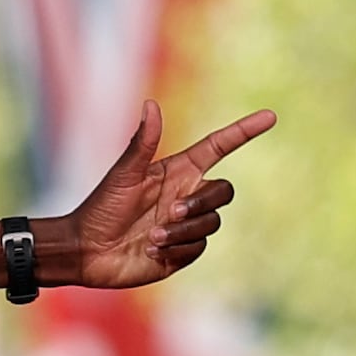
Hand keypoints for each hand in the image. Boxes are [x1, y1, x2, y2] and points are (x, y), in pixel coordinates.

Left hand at [60, 100, 269, 289]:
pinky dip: (177, 248)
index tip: (269, 116)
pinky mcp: (182, 251)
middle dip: (202, 202)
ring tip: (151, 237)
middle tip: (170, 212)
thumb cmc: (100, 208)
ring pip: (212, 222)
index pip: (219, 147)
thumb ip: (142, 144)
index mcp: (177, 171)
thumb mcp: (123, 175)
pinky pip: (198, 247)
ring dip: (182, 230)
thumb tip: (151, 104)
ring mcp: (186, 224)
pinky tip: (150, 250)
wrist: (86, 251)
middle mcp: (186, 195)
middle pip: (223, 191)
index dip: (244, 132)